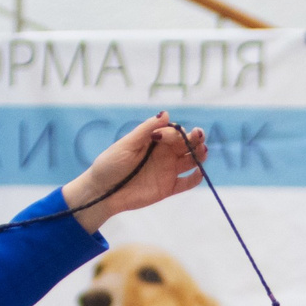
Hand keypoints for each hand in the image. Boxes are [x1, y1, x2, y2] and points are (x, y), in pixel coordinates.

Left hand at [70, 113, 211, 232]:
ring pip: (191, 161)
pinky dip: (196, 178)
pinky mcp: (169, 187)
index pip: (173, 132)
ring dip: (200, 154)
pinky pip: (187, 183)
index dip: (173, 132)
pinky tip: (199, 172)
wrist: (102, 191)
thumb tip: (166, 114)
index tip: (160, 136)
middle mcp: (165, 154)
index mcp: (155, 140)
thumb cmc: (110, 164)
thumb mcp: (127, 144)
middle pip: (187, 144)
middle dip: (196, 138)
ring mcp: (168, 170)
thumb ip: (146, 129)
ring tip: (203, 150)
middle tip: (199, 135)